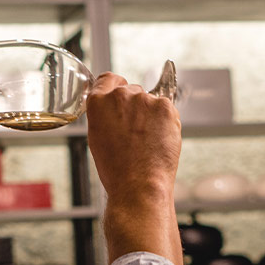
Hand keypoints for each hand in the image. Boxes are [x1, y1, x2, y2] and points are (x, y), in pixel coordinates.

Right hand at [85, 72, 180, 200]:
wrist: (138, 184)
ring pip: (150, 100)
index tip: (121, 98)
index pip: (107, 79)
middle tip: (136, 132)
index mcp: (98, 102)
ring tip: (148, 141)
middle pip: (131, 90)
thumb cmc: (117, 170)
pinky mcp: (165, 106)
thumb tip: (114, 110)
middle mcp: (119, 95)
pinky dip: (166, 121)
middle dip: (135, 107)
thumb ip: (104, 116)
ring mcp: (144, 99)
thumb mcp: (98, 138)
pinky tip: (159, 139)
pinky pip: (166, 108)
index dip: (115, 88)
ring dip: (151, 114)